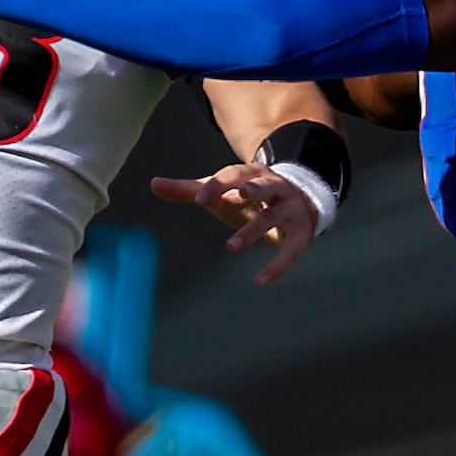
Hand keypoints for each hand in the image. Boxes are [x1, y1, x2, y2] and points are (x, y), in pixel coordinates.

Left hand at [151, 163, 323, 284]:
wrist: (299, 200)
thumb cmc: (248, 196)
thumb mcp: (222, 192)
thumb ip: (190, 190)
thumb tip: (153, 184)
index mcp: (252, 174)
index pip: (235, 175)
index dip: (219, 186)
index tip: (200, 199)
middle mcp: (275, 188)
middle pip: (264, 186)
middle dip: (253, 190)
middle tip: (238, 196)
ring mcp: (290, 209)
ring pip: (273, 218)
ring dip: (254, 231)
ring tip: (230, 246)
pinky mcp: (302, 233)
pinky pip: (292, 250)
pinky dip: (277, 266)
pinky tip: (260, 280)